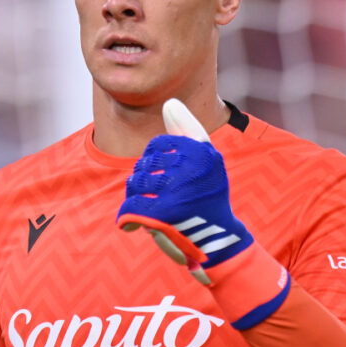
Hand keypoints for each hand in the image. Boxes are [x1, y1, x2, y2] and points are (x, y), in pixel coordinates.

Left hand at [116, 99, 253, 284]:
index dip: (153, 161)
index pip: (159, 145)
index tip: (162, 176)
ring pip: (136, 183)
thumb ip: (186, 132)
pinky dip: (127, 217)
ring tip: (145, 208)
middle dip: (143, 180)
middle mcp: (193, 165)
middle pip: (145, 163)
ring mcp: (178, 188)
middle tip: (155, 197)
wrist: (219, 243)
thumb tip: (169, 103)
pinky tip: (131, 225)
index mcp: (204, 150)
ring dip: (135, 197)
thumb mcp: (204, 162)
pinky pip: (131, 206)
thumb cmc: (207, 199)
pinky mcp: (165, 212)